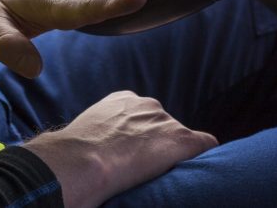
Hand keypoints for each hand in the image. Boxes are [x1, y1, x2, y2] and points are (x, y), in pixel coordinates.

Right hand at [23, 91, 217, 207]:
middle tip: (145, 170)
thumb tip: (92, 155)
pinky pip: (205, 144)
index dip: (141, 138)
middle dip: (158, 146)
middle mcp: (147, 104)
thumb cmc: (71, 157)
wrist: (79, 162)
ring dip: (174, 156)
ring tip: (161, 176)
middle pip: (164, 127)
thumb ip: (97, 135)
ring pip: (181, 140)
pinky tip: (199, 170)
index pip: (143, 116)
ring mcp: (165, 121)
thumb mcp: (83, 134)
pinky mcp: (180, 139)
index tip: (134, 156)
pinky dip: (203, 156)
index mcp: (123, 100)